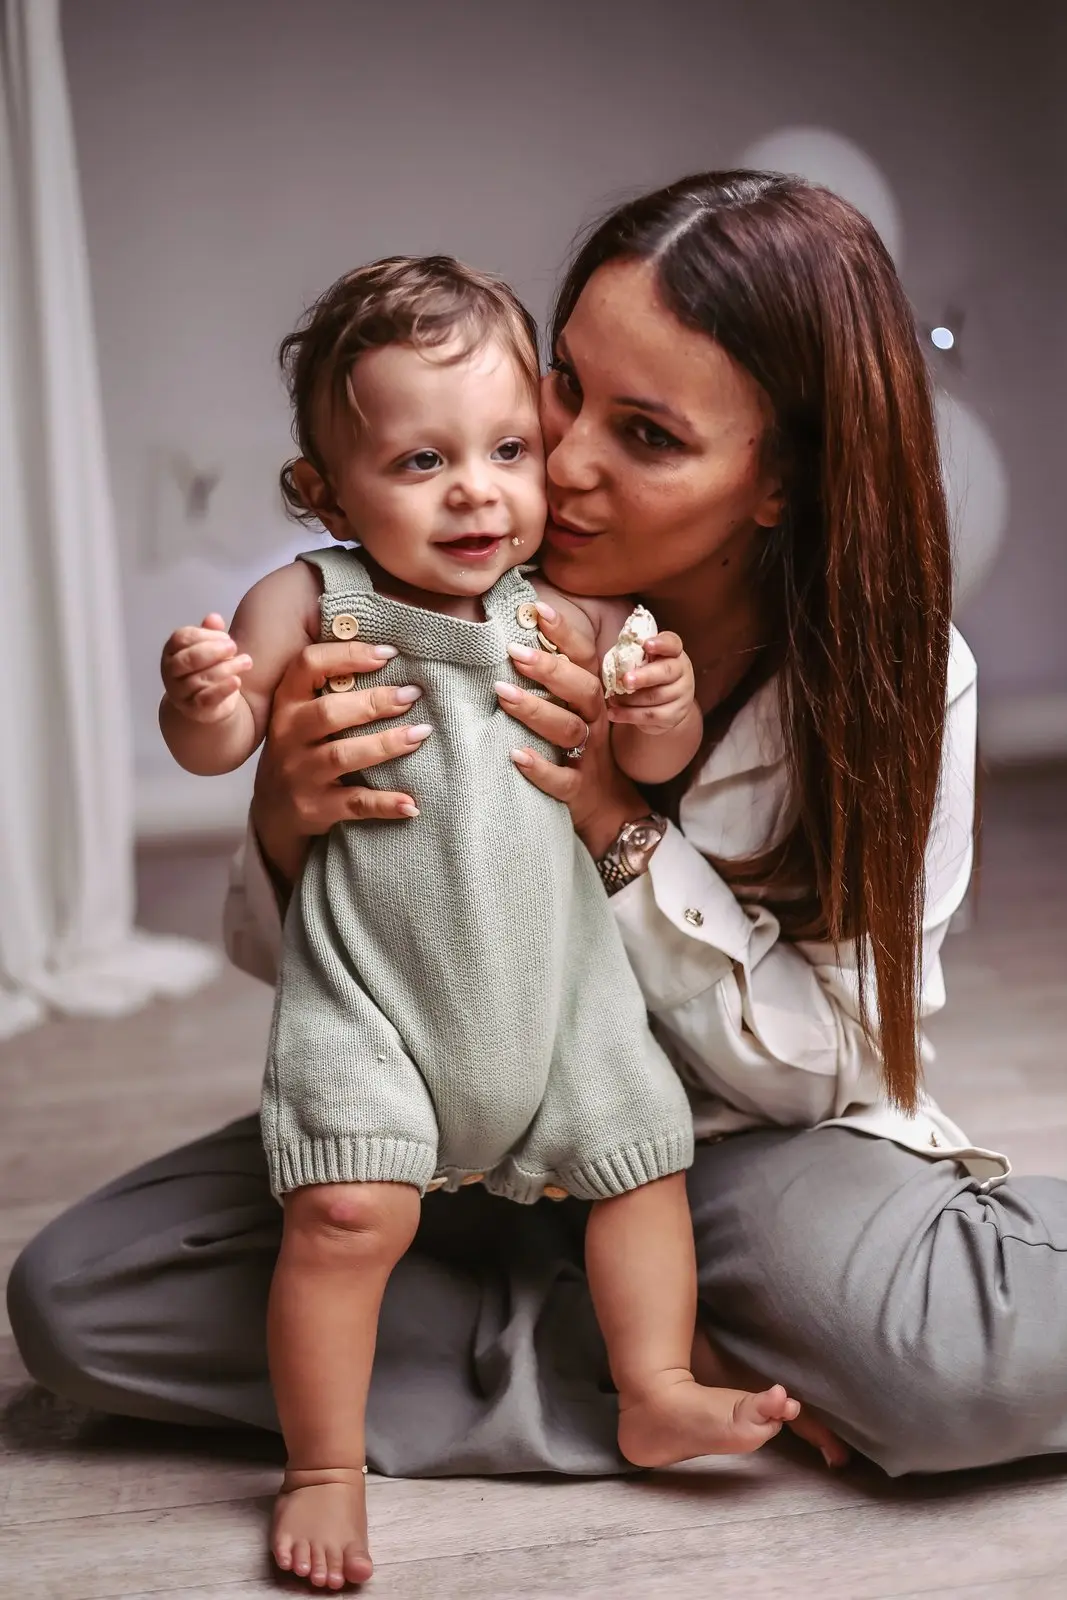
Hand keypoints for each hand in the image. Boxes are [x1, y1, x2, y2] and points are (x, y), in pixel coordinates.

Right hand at [160, 613, 252, 723]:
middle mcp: (170, 672)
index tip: (226, 637)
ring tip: (246, 661)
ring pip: (200, 679)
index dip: (205, 635)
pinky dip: (222, 689)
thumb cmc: (206, 669)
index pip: (182, 638)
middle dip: (214, 650)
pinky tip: (237, 681)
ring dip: (226, 668)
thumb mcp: (208, 648)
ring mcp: (179, 692)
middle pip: (188, 658)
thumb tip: (214, 618)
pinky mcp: (194, 709)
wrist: (204, 704)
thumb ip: (209, 633)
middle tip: (234, 646)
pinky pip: (206, 699)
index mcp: (171, 651)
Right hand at [251, 639, 430, 887]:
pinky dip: (385, 804)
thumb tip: (389, 655)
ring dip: (386, 744)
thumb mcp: (301, 716)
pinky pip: (354, 804)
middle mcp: (288, 737)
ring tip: (421, 733)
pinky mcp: (315, 808)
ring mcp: (300, 775)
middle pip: (328, 713)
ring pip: (342, 756)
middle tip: (412, 694)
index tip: (388, 653)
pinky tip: (412, 803)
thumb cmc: (301, 750)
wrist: (274, 811)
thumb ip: (331, 688)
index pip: (307, 666)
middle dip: (374, 702)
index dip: (347, 655)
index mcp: (286, 704)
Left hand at [495, 602, 650, 859]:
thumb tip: (512, 636)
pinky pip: (562, 779)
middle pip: (581, 690)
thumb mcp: (571, 710)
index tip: (539, 609)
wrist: (606, 804)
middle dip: (550, 669)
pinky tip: (515, 756)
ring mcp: (587, 757)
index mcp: (592, 698)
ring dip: (536, 711)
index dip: (565, 633)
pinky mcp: (577, 789)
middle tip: (514, 652)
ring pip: (568, 730)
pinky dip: (539, 769)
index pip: (584, 659)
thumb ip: (552, 679)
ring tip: (503, 695)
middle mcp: (594, 722)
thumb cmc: (576, 747)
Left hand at [606, 632, 695, 733]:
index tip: (646, 645)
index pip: (672, 643)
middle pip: (666, 672)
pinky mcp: (675, 714)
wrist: (665, 704)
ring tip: (613, 699)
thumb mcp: (643, 662)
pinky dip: (630, 715)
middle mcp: (682, 671)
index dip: (661, 644)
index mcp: (674, 652)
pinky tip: (614, 714)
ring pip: (656, 696)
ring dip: (631, 699)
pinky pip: (652, 715)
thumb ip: (633, 656)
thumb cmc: (648, 675)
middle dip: (644, 676)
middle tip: (626, 680)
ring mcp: (681, 694)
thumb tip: (612, 663)